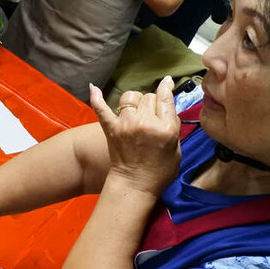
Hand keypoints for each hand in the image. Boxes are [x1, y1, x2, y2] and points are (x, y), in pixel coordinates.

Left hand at [89, 77, 181, 195]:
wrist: (134, 186)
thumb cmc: (159, 171)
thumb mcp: (176, 148)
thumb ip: (172, 125)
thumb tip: (168, 105)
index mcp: (165, 128)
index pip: (165, 97)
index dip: (167, 87)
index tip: (167, 82)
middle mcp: (145, 123)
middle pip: (148, 96)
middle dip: (151, 103)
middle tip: (151, 116)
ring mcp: (126, 125)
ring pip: (130, 97)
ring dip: (134, 101)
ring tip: (135, 111)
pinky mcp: (111, 129)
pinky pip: (101, 109)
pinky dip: (96, 98)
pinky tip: (93, 88)